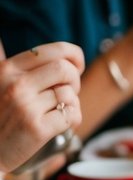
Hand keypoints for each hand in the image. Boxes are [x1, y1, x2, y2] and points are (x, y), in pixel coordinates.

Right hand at [0, 42, 83, 172]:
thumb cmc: (0, 117)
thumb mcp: (3, 85)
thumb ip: (27, 72)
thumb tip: (66, 60)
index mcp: (7, 69)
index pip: (54, 50)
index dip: (73, 55)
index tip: (77, 66)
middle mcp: (16, 85)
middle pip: (65, 69)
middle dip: (75, 80)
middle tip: (67, 92)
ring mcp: (26, 107)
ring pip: (70, 94)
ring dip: (72, 103)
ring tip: (58, 111)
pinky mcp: (37, 129)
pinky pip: (73, 115)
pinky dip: (73, 119)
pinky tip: (61, 124)